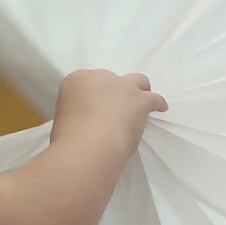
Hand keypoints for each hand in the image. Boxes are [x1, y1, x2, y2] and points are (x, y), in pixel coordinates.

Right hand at [51, 69, 165, 162]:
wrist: (88, 147)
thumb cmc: (69, 138)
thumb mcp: (64, 119)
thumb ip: (77, 112)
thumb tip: (85, 121)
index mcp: (76, 80)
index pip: (88, 81)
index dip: (95, 94)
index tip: (96, 105)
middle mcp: (99, 77)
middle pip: (112, 79)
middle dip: (115, 91)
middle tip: (116, 106)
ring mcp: (122, 86)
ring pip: (137, 82)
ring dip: (139, 91)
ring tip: (142, 101)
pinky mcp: (140, 100)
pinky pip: (154, 98)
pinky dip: (158, 104)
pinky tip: (160, 108)